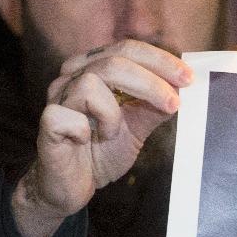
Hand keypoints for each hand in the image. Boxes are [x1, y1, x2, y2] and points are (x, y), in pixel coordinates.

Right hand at [12, 40, 191, 236]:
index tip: (188, 78)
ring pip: (91, 82)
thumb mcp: (136, 128)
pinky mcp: (48, 121)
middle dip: (151, 81)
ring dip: (113, 111)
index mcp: (93, 68)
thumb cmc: (100, 152)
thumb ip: (154, 107)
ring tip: (113, 132)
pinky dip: (87, 129)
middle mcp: (72, 76)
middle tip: (173, 104)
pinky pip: (70, 115)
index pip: (127, 49)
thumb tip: (181, 88)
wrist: (71, 187)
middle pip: (114, 60)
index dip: (159, 60)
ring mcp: (56, 96)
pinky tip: (87, 141)